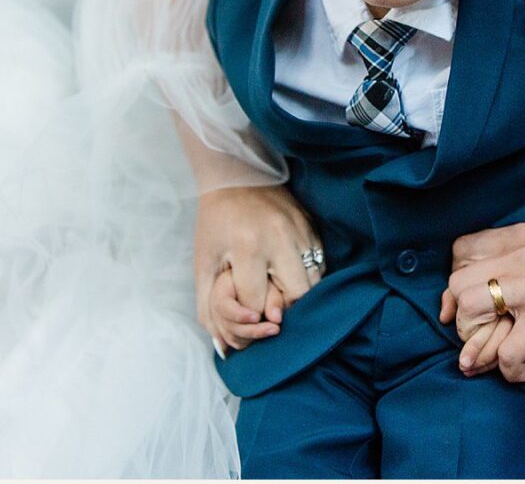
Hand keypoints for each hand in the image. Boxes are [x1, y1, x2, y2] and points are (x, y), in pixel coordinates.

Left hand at [194, 185, 321, 344]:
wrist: (236, 175)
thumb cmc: (215, 222)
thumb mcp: (203, 262)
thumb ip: (209, 307)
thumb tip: (225, 349)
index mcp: (248, 246)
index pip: (258, 304)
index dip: (249, 316)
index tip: (243, 313)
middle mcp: (280, 238)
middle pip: (296, 297)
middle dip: (282, 312)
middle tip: (269, 312)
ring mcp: (301, 230)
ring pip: (314, 283)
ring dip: (298, 297)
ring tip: (280, 297)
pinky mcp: (312, 226)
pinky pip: (320, 265)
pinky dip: (308, 278)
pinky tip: (291, 278)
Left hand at [439, 223, 524, 382]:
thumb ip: (515, 254)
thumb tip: (487, 281)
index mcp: (516, 238)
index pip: (461, 251)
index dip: (456, 281)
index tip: (464, 303)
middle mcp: (516, 259)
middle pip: (458, 284)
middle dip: (462, 315)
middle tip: (483, 333)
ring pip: (471, 311)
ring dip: (477, 340)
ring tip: (499, 352)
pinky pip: (508, 351)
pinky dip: (511, 369)